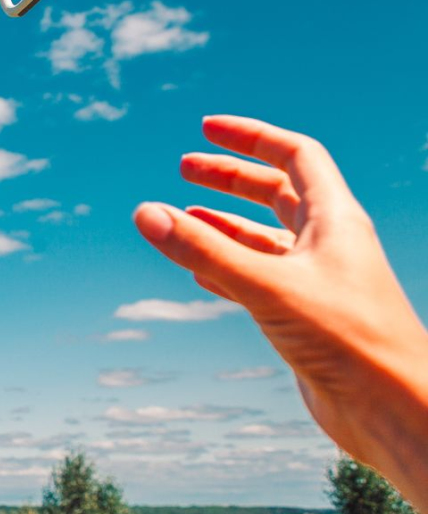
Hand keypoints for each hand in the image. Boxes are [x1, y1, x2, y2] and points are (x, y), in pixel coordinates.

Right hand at [133, 116, 427, 505]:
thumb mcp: (267, 287)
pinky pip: (258, 280)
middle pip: (276, 192)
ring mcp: (317, 282)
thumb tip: (145, 212)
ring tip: (179, 219)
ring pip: (264, 239)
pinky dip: (225, 269)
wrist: (394, 410)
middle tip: (184, 168)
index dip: (251, 136)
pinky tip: (196, 273)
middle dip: (230, 178)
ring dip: (223, 225)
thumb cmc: (350, 341)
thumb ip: (204, 249)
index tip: (206, 129)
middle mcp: (329, 244)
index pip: (294, 155)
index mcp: (335, 220)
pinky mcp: (305, 319)